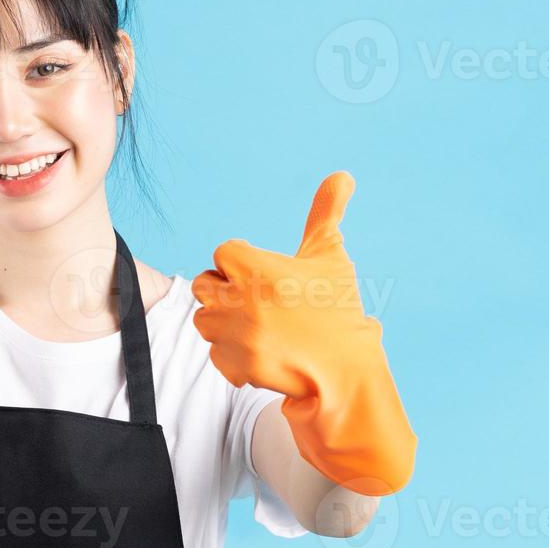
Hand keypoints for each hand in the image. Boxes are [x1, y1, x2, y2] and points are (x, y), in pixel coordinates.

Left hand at [190, 171, 369, 397]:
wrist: (346, 372)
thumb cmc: (338, 309)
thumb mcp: (330, 257)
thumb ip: (326, 213)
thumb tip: (341, 175)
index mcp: (255, 268)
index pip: (224, 252)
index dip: (243, 262)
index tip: (265, 275)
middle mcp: (238, 300)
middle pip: (202, 283)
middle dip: (225, 289)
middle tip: (256, 300)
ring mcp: (232, 335)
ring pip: (204, 319)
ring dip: (225, 321)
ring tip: (259, 326)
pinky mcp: (232, 366)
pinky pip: (215, 353)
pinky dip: (233, 354)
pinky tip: (263, 351)